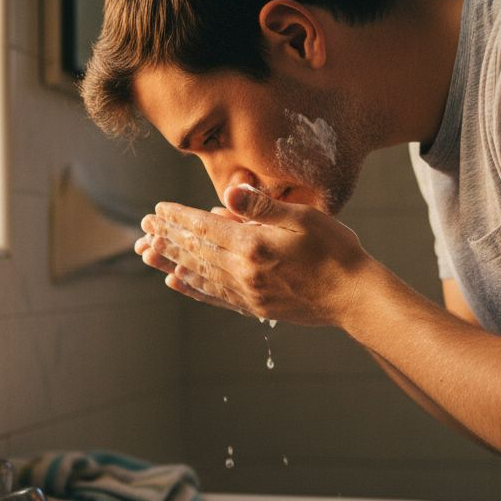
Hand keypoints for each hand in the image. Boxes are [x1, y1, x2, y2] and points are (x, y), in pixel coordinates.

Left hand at [135, 185, 374, 325]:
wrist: (355, 297)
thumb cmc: (336, 251)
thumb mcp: (303, 218)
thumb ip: (263, 207)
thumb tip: (228, 194)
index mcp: (253, 246)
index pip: (205, 228)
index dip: (179, 217)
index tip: (158, 209)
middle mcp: (244, 272)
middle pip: (196, 252)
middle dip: (169, 237)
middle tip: (145, 228)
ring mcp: (248, 293)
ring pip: (200, 275)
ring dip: (173, 261)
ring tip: (150, 253)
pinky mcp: (255, 307)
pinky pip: (215, 296)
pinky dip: (193, 287)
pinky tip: (178, 282)